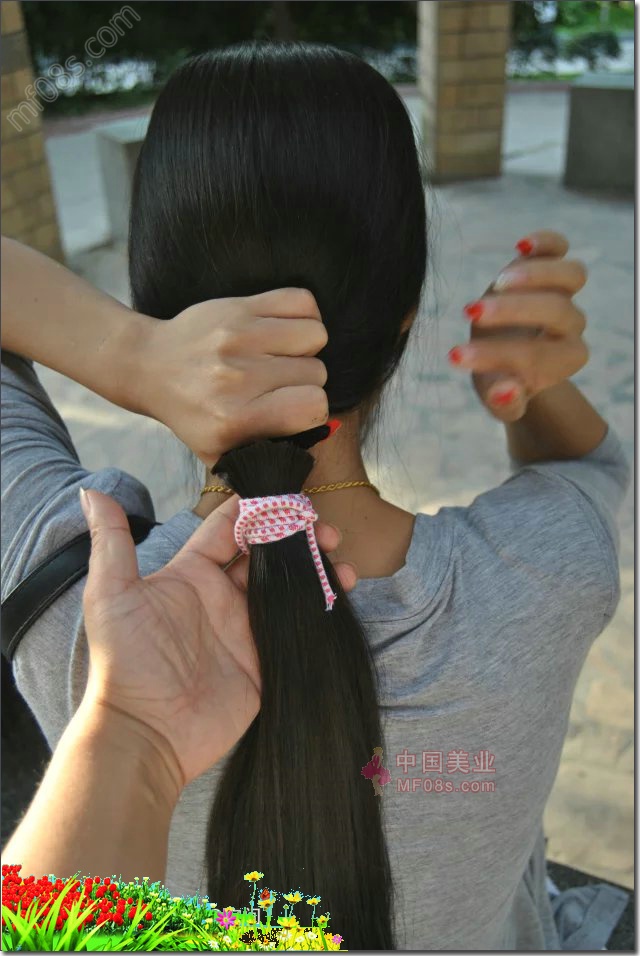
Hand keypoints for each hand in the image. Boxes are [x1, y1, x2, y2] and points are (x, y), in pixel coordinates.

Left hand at [78, 488, 356, 794]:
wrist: (146, 733)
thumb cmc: (125, 661)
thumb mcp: (111, 595)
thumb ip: (111, 541)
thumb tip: (92, 491)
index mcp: (191, 575)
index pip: (229, 529)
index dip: (257, 510)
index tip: (287, 496)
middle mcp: (222, 597)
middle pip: (267, 554)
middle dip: (296, 535)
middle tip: (325, 529)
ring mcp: (246, 629)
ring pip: (288, 586)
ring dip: (314, 567)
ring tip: (341, 559)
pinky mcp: (265, 661)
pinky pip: (297, 627)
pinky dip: (322, 607)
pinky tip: (342, 591)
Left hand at [137, 288, 328, 467]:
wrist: (149, 366)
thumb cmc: (193, 414)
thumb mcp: (221, 454)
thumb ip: (267, 461)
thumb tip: (315, 446)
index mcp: (234, 419)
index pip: (313, 406)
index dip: (313, 409)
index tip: (294, 408)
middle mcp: (236, 377)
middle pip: (316, 371)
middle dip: (306, 380)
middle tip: (279, 384)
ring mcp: (238, 336)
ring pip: (315, 335)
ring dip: (306, 347)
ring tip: (283, 356)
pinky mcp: (238, 307)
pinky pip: (302, 301)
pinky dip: (303, 315)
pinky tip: (285, 331)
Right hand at [449, 230, 589, 421]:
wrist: (508, 358)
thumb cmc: (499, 379)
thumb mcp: (496, 398)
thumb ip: (503, 401)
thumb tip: (504, 391)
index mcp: (563, 360)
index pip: (539, 355)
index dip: (498, 356)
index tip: (455, 357)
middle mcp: (570, 326)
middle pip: (557, 311)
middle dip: (513, 312)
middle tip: (470, 315)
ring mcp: (563, 294)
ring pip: (573, 276)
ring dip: (536, 275)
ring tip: (497, 282)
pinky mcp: (549, 268)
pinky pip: (561, 248)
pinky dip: (547, 242)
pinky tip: (520, 245)